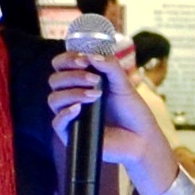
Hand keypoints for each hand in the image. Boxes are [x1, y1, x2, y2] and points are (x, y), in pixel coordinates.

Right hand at [64, 52, 184, 194]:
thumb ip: (110, 67)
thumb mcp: (123, 84)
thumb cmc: (131, 110)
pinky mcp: (71, 134)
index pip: (61, 65)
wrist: (141, 137)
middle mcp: (71, 97)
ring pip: (54, 99)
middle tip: (95, 80)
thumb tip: (91, 56)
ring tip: (95, 95)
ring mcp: (70, 115)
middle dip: (73, 76)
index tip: (83, 60)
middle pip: (55, 80)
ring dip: (72, 93)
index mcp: (80, 81)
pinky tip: (79, 108)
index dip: (67, 59)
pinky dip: (66, 113)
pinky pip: (57, 122)